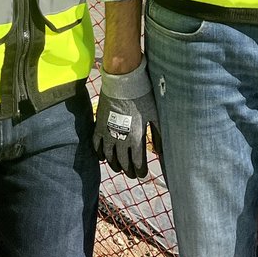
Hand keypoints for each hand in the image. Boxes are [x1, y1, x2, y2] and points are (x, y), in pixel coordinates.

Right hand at [93, 60, 161, 178]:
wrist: (123, 81)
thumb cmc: (142, 96)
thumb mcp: (154, 115)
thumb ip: (158, 135)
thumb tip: (161, 151)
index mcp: (135, 138)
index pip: (137, 162)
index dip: (140, 171)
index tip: (142, 175)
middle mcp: (120, 139)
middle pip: (123, 162)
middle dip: (128, 170)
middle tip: (132, 174)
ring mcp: (107, 133)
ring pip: (109, 157)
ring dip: (114, 165)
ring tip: (119, 168)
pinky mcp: (99, 125)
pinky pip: (96, 145)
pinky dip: (99, 153)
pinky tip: (103, 157)